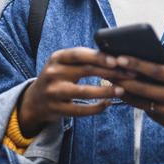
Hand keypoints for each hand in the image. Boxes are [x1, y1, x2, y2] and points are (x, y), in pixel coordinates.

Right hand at [18, 47, 134, 137]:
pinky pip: (80, 110)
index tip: (117, 60)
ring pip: (84, 92)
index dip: (99, 57)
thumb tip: (114, 56)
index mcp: (57, 58)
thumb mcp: (64, 64)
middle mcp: (53, 73)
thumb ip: (83, 59)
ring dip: (105, 91)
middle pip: (86, 70)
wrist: (35, 100)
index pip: (80, 54)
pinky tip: (108, 103)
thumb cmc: (58, 78)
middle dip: (110, 72)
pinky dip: (96, 107)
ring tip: (122, 89)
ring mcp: (54, 92)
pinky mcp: (56, 108)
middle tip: (128, 74)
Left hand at [113, 52, 163, 140]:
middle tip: (109, 68)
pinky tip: (126, 92)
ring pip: (142, 101)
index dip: (138, 64)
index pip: (158, 71)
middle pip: (145, 87)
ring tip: (112, 80)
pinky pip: (148, 111)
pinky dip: (136, 102)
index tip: (122, 57)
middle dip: (125, 77)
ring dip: (125, 91)